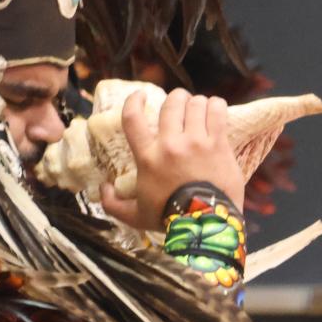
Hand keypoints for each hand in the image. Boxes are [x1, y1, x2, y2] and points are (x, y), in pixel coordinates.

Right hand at [99, 88, 245, 231]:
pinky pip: (217, 112)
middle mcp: (170, 144)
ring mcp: (196, 142)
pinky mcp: (219, 144)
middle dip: (175, 99)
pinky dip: (216, 106)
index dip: (134, 101)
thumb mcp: (134, 216)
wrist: (203, 225)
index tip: (140, 95)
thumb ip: (113, 204)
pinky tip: (215, 109)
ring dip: (196, 103)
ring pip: (196, 104)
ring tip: (199, 110)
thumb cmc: (168, 219)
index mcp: (148, 156)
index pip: (132, 118)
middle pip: (171, 104)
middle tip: (180, 106)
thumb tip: (103, 188)